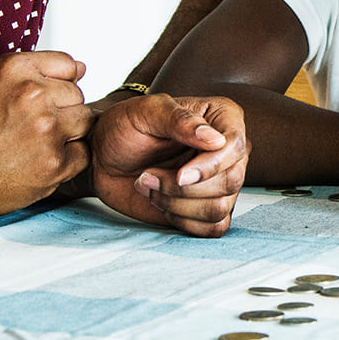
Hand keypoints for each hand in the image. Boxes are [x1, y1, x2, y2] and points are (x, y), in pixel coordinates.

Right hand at [0, 50, 91, 223]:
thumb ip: (35, 70)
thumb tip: (83, 69)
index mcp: (15, 68)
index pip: (69, 66)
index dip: (56, 85)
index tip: (38, 101)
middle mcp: (33, 94)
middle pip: (78, 95)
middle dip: (61, 110)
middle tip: (30, 128)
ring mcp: (46, 128)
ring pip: (85, 122)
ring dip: (67, 134)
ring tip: (36, 143)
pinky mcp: (54, 162)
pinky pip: (83, 153)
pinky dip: (66, 161)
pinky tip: (38, 162)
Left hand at [90, 94, 247, 236]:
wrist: (103, 157)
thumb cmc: (125, 127)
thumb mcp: (146, 111)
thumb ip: (180, 120)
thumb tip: (216, 139)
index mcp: (222, 118)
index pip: (235, 146)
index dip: (210, 166)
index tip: (179, 175)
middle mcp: (228, 151)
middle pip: (231, 181)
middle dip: (183, 188)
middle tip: (148, 175)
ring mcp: (220, 181)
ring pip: (220, 208)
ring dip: (177, 204)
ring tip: (149, 186)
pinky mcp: (207, 208)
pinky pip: (213, 227)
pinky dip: (182, 221)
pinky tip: (161, 202)